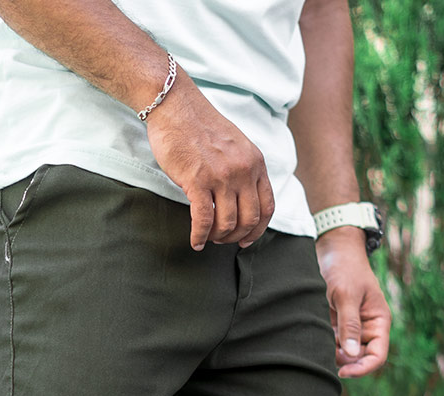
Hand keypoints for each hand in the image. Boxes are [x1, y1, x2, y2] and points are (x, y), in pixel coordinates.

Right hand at [144, 73, 274, 250]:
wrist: (175, 106)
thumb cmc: (199, 126)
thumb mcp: (234, 146)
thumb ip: (242, 169)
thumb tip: (240, 200)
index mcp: (255, 161)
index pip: (267, 206)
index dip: (258, 229)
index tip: (246, 240)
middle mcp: (243, 170)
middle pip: (249, 219)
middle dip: (236, 236)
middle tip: (223, 240)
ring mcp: (221, 176)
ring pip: (228, 223)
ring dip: (218, 237)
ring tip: (208, 237)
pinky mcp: (197, 181)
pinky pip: (204, 220)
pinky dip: (200, 236)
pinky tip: (195, 241)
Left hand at [314, 227, 390, 377]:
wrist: (333, 249)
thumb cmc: (344, 267)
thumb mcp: (346, 295)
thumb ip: (349, 324)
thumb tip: (352, 355)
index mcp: (378, 321)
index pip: (378, 355)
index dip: (363, 368)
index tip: (343, 371)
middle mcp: (367, 327)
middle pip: (361, 358)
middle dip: (346, 363)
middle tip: (326, 358)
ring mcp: (352, 327)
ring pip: (345, 353)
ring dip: (333, 355)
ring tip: (319, 343)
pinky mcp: (336, 324)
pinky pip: (333, 343)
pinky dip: (325, 346)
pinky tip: (315, 339)